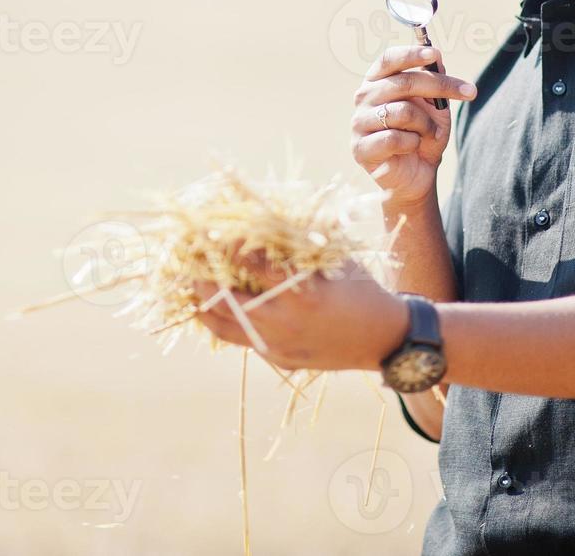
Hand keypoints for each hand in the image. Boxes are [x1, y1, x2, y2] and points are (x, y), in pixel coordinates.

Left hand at [192, 254, 409, 371]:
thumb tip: (262, 215)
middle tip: (189, 261)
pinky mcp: (280, 359)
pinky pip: (242, 341)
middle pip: (226, 301)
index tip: (214, 233)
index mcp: (301, 292)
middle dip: (202, 280)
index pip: (251, 265)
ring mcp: (279, 345)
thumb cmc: (359, 288)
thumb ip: (297, 246)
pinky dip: (225, 323)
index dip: (228, 247)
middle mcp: (286, 322)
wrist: (384, 338)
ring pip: (225, 328)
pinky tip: (216, 308)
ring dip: (205, 306)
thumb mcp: (332, 260)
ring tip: (192, 286)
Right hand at [351, 45, 475, 206]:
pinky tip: (412, 147)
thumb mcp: (436, 107)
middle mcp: (364, 98)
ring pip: (402, 112)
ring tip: (429, 134)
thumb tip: (437, 58)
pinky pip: (394, 138)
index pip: (389, 60)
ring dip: (427, 124)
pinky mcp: (360, 147)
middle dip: (440, 86)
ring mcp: (358, 122)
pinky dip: (413, 142)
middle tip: (470, 92)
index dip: (411, 54)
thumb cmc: (423, 136)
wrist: (417, 175)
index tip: (435, 54)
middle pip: (402, 83)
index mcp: (377, 82)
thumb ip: (434, 82)